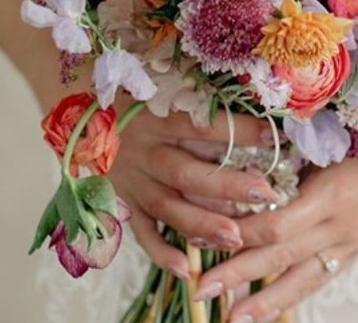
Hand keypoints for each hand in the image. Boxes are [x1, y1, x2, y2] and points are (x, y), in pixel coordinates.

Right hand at [107, 98, 281, 280]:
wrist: (83, 111)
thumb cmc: (138, 96)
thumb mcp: (167, 87)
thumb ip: (203, 99)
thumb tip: (257, 106)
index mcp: (160, 116)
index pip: (204, 125)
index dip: (240, 131)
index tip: (275, 137)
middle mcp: (146, 150)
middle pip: (188, 173)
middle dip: (228, 186)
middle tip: (265, 194)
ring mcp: (133, 181)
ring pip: (169, 207)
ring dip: (203, 224)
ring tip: (236, 237)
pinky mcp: (124, 203)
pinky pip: (142, 232)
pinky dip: (161, 253)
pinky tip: (186, 268)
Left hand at [192, 130, 357, 320]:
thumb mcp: (339, 135)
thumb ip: (299, 149)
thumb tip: (253, 154)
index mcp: (331, 194)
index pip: (276, 225)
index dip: (241, 234)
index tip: (207, 236)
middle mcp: (338, 226)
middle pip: (279, 257)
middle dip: (238, 274)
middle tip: (201, 289)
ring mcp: (349, 242)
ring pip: (300, 279)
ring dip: (263, 301)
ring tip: (232, 319)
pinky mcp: (356, 248)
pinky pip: (320, 277)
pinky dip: (294, 294)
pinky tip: (272, 308)